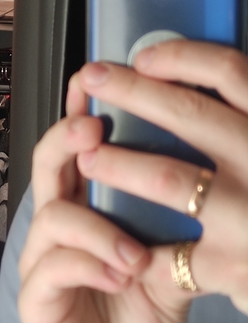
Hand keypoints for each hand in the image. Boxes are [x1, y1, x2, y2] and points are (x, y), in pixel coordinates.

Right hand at [19, 71, 190, 322]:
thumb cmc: (140, 316)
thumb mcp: (167, 264)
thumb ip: (173, 227)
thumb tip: (202, 182)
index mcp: (87, 204)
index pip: (77, 146)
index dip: (78, 110)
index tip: (92, 80)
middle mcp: (60, 224)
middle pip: (47, 163)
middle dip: (66, 138)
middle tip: (92, 129)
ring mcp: (42, 259)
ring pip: (52, 215)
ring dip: (95, 226)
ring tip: (133, 253)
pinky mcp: (36, 298)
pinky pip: (52, 268)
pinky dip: (89, 266)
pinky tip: (120, 276)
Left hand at [78, 40, 247, 315]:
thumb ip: (238, 117)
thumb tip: (184, 78)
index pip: (231, 73)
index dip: (182, 58)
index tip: (143, 55)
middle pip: (188, 115)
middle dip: (130, 92)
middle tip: (93, 79)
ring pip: (170, 177)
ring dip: (120, 163)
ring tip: (88, 157)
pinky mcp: (233, 267)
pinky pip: (170, 250)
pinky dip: (137, 241)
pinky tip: (117, 233)